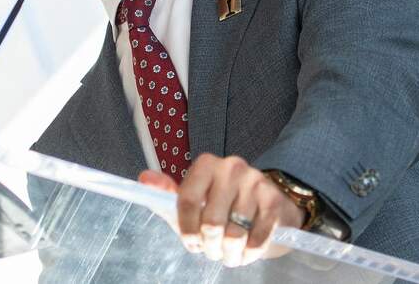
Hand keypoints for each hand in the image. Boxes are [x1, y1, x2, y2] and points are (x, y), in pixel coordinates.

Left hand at [139, 154, 304, 266]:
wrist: (268, 204)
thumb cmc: (222, 205)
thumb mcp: (192, 199)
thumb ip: (167, 193)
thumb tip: (144, 179)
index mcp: (206, 164)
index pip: (186, 200)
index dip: (186, 229)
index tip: (190, 242)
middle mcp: (231, 167)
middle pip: (211, 222)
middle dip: (210, 246)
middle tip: (212, 250)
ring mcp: (255, 182)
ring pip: (234, 235)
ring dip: (229, 253)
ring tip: (228, 253)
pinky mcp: (274, 201)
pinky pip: (257, 240)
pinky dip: (249, 254)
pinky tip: (245, 251)